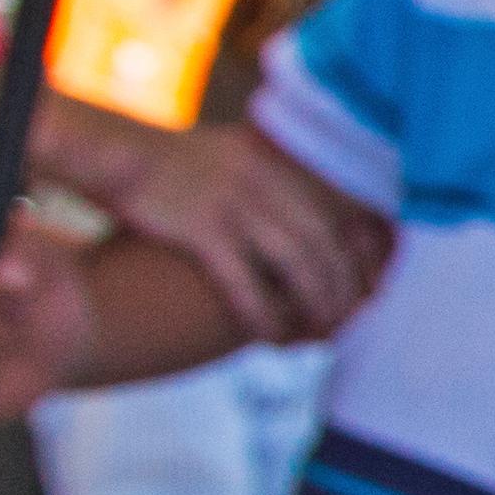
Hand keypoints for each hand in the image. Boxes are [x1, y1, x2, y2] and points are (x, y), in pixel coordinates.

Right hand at [88, 116, 383, 338]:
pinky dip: (264, 315)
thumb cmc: (182, 164)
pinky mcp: (203, 229)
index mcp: (285, 166)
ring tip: (316, 336)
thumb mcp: (245, 156)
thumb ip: (285, 180)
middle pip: (328, 245)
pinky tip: (270, 339)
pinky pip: (245, 283)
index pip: (347, 217)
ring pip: (299, 265)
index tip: (373, 290)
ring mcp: (237, 204)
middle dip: (344, 290)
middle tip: (348, 323)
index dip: (367, 259)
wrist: (121, 155)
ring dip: (313, 306)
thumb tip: (327, 216)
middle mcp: (269, 182)